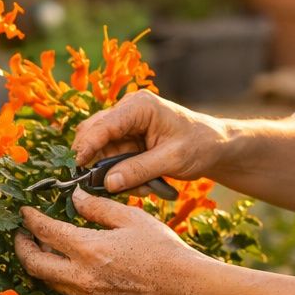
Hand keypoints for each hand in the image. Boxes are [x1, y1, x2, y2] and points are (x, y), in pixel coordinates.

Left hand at [14, 189, 208, 294]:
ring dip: (41, 262)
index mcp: (90, 250)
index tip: (25, 212)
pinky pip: (68, 292)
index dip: (30, 220)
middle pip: (35, 265)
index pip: (46, 233)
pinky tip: (68, 263)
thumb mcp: (130, 218)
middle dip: (22, 247)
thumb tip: (74, 197)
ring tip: (44, 245)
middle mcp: (83, 278)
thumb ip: (97, 208)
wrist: (184, 286)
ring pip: (49, 281)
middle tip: (21, 234)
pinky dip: (60, 276)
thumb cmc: (161, 248)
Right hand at [73, 91, 230, 193]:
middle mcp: (128, 112)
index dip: (87, 146)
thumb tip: (108, 183)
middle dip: (100, 164)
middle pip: (94, 136)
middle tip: (111, 186)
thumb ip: (139, 170)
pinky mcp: (128, 140)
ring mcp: (126, 126)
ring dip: (114, 174)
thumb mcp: (172, 159)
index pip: (103, 125)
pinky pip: (112, 160)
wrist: (216, 147)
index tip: (77, 167)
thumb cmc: (200, 145)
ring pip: (101, 152)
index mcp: (139, 107)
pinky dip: (122, 175)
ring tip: (141, 188)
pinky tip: (142, 184)